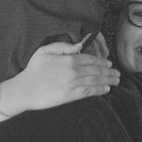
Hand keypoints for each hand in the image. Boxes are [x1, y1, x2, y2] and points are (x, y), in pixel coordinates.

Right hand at [0, 36, 119, 115]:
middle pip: (96, 70)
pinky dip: (99, 90)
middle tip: (117, 73)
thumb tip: (78, 45)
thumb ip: (62, 46)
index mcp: (68, 59)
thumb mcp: (44, 51)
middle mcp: (74, 71)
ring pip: (95, 81)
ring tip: (116, 81)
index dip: (102, 61)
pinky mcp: (70, 96)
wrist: (25, 90)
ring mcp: (73, 84)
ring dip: (108, 81)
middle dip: (109, 72)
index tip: (109, 63)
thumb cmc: (33, 70)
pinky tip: (106, 90)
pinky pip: (89, 92)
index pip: (91, 59)